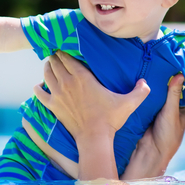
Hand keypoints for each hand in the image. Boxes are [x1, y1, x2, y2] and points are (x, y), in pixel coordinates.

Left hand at [33, 51, 149, 138]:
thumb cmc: (110, 119)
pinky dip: (38, 88)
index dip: (64, 50)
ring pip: (46, 75)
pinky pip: (40, 94)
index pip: (67, 57)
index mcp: (82, 77)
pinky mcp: (53, 107)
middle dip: (55, 56)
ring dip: (47, 68)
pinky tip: (39, 86)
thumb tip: (146, 82)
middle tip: (58, 54)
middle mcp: (67, 83)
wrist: (94, 138)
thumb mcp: (129, 103)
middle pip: (55, 63)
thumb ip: (141, 91)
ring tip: (51, 65)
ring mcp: (58, 95)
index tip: (66, 47)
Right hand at [123, 73, 184, 179]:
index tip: (178, 63)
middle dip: (166, 79)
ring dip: (155, 84)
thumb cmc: (167, 135)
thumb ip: (174, 94)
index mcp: (183, 109)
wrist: (150, 151)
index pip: (184, 90)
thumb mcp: (172, 113)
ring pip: (158, 93)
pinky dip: (146, 91)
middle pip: (170, 90)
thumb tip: (180, 75)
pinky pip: (148, 98)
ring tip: (152, 65)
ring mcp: (159, 109)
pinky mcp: (147, 110)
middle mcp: (172, 108)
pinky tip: (143, 78)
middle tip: (162, 61)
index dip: (182, 79)